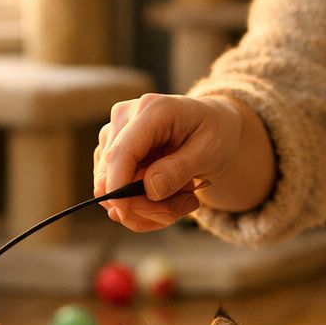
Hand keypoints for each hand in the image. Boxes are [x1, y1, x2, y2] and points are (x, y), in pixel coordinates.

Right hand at [93, 93, 242, 231]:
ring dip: (148, 208)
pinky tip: (170, 197)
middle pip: (112, 176)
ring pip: (111, 189)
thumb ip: (180, 169)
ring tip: (185, 197)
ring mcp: (113, 136)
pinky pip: (115, 193)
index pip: (122, 152)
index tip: (125, 214)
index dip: (118, 186)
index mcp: (152, 110)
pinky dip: (142, 206)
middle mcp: (124, 118)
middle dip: (145, 205)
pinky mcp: (111, 154)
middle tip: (188, 204)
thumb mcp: (210, 151)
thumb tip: (151, 189)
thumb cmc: (214, 134)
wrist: (213, 128)